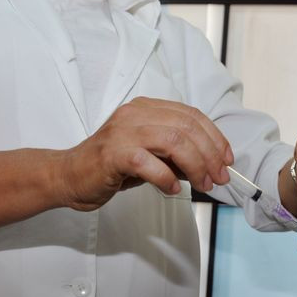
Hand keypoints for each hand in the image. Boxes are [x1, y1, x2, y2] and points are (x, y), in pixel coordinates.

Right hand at [56, 97, 233, 210]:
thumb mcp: (150, 154)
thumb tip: (210, 165)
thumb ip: (176, 154)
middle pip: (187, 127)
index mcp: (147, 107)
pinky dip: (166, 178)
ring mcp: (123, 131)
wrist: (69, 176)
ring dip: (195, 166)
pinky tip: (172, 189)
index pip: (191, 115)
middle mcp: (136, 113)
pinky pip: (149, 163)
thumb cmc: (111, 166)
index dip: (215, 137)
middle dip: (210, 154)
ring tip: (203, 184)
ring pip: (174, 141)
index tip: (227, 159)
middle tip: (219, 177)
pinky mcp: (112, 153)